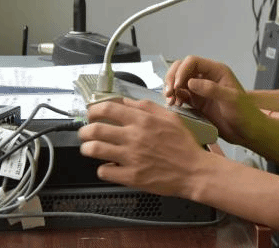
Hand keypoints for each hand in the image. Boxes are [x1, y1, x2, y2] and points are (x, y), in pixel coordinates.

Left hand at [78, 98, 206, 196]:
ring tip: (90, 148)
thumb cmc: (184, 144)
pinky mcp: (131, 177)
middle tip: (86, 133)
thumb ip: (146, 107)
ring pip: (94, 150)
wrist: (194, 171)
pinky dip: (103, 168)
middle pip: (94, 129)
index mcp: (143, 120)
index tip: (92, 114)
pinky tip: (109, 166)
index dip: (93, 110)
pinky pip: (104, 171)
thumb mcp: (170, 117)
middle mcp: (134, 137)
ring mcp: (131, 158)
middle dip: (84, 130)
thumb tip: (125, 102)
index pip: (107, 109)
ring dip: (87, 148)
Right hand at [164, 55, 262, 145]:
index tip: (177, 86)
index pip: (193, 61)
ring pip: (179, 81)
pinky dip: (174, 98)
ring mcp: (200, 89)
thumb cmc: (244, 113)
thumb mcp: (231, 99)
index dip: (182, 71)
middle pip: (182, 68)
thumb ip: (212, 89)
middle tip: (169, 93)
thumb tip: (190, 82)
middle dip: (172, 78)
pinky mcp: (196, 102)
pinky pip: (181, 95)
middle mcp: (207, 77)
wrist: (247, 132)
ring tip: (170, 102)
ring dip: (171, 88)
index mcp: (216, 71)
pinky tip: (174, 106)